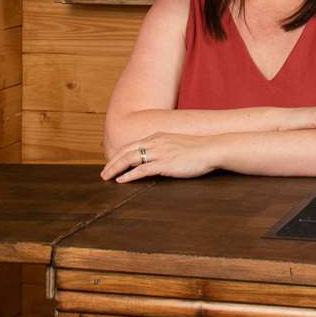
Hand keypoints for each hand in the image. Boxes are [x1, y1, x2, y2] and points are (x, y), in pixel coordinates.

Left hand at [100, 133, 218, 182]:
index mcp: (157, 136)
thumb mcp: (178, 144)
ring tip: (106, 177)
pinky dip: (129, 175)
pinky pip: (141, 170)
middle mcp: (155, 141)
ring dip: (115, 168)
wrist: (212, 148)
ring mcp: (159, 152)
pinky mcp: (164, 163)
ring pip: (130, 159)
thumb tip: (159, 158)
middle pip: (126, 151)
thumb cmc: (199, 149)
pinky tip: (121, 181)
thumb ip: (166, 148)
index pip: (132, 145)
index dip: (120, 154)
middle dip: (112, 162)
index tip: (112, 163)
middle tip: (103, 173)